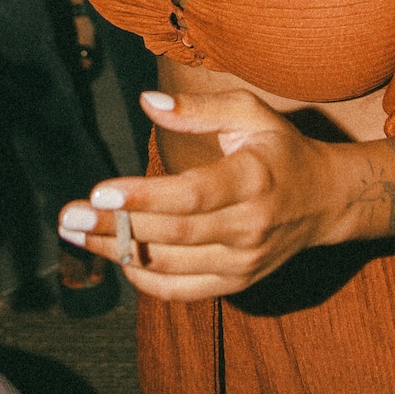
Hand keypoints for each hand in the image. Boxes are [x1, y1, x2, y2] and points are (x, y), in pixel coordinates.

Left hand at [56, 91, 336, 299]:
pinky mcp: (238, 282)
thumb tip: (146, 102)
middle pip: (173, 233)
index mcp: (253, 178)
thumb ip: (198, 109)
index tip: (98, 192)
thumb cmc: (279, 149)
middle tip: (68, 217)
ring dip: (118, 252)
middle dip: (115, 227)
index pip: (192, 195)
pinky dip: (144, 279)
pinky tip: (115, 258)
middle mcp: (250, 226)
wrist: (326, 201)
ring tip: (77, 236)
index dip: (143, 197)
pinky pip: (182, 290)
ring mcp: (245, 261)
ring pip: (171, 265)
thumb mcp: (249, 114)